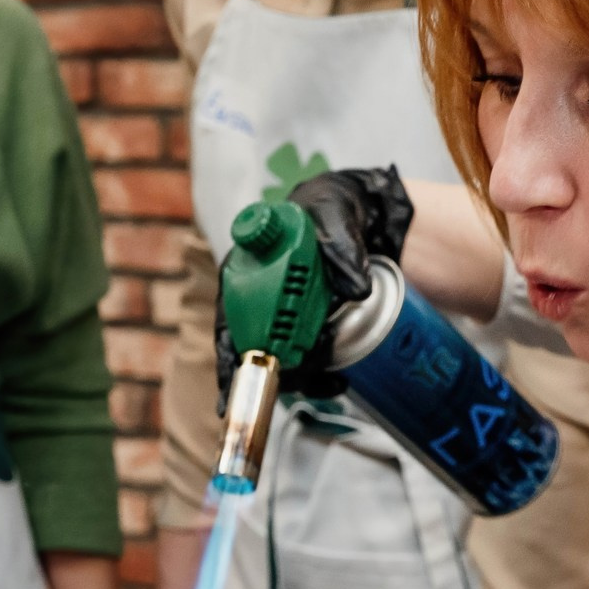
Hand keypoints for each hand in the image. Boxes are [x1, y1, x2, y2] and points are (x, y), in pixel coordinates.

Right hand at [216, 166, 414, 400]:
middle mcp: (258, 299)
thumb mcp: (336, 214)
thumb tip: (358, 290)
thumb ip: (342, 246)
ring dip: (302, 378)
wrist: (359, 214)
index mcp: (247, 268)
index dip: (231, 357)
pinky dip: (319, 377)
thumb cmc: (330, 208)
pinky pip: (307, 361)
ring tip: (334, 379)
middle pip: (253, 352)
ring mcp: (284, 317)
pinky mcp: (309, 328)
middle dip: (274, 374)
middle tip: (306, 374)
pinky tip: (339, 379)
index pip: (229, 320)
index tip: (240, 380)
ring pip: (280, 361)